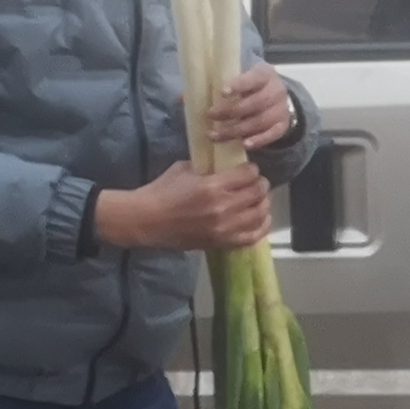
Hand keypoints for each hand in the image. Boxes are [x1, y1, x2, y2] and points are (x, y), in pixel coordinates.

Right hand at [92, 160, 270, 253]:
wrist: (146, 221)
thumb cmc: (162, 191)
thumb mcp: (184, 169)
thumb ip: (207, 167)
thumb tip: (225, 165)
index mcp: (212, 187)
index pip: (247, 175)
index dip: (252, 170)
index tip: (250, 169)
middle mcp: (222, 208)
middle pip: (257, 194)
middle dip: (260, 185)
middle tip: (258, 183)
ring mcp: (223, 228)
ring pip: (259, 215)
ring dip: (263, 205)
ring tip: (260, 200)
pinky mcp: (220, 243)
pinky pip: (251, 237)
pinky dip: (261, 227)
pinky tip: (262, 220)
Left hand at [208, 63, 296, 156]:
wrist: (276, 98)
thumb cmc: (251, 87)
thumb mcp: (239, 80)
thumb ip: (214, 87)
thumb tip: (182, 98)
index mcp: (264, 74)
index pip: (253, 78)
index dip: (238, 85)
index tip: (222, 93)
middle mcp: (276, 90)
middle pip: (255, 103)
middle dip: (231, 112)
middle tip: (211, 116)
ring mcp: (281, 109)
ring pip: (259, 121)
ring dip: (236, 130)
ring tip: (216, 136)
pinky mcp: (282, 126)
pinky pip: (271, 135)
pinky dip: (258, 140)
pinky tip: (244, 144)